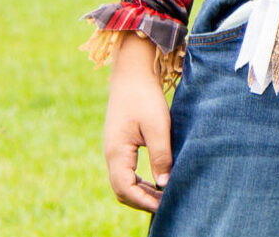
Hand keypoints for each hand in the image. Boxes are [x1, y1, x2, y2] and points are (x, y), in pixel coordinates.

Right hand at [102, 35, 170, 211]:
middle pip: (121, 191)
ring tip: (164, 196)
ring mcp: (114, 150)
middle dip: (142, 201)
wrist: (132, 73)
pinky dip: (140, 182)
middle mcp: (111, 154)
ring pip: (123, 183)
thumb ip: (161, 155)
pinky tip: (157, 181)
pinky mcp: (120, 145)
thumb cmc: (144, 96)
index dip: (144, 202)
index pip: (125, 189)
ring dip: (141, 192)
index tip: (165, 205)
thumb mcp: (158, 125)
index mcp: (116, 152)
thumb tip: (164, 184)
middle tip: (167, 203)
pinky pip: (126, 173)